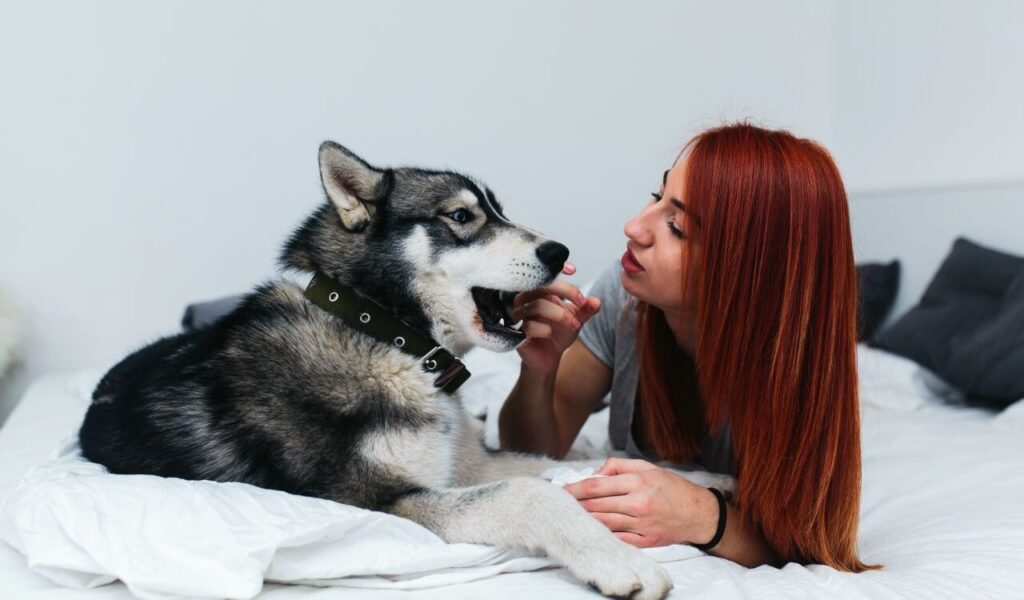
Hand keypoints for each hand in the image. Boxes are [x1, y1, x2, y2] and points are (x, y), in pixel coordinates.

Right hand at [512, 261, 600, 371]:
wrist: (548, 358)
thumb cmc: (559, 333)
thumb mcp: (577, 319)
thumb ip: (586, 309)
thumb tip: (597, 301)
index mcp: (539, 292)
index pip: (545, 274)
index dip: (556, 268)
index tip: (573, 270)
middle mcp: (525, 299)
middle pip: (542, 286)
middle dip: (566, 291)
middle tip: (582, 302)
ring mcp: (519, 315)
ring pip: (537, 305)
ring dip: (560, 314)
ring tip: (575, 325)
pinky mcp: (515, 332)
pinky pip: (530, 326)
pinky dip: (545, 330)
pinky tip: (551, 335)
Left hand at [563, 457, 718, 547]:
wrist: (699, 514)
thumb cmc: (672, 488)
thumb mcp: (648, 467)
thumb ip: (618, 466)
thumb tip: (595, 473)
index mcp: (637, 482)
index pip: (596, 485)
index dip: (575, 488)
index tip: (562, 490)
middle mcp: (638, 504)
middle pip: (596, 505)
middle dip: (575, 505)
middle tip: (560, 504)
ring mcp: (641, 525)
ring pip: (603, 523)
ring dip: (584, 520)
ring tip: (570, 517)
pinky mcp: (645, 541)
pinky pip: (617, 539)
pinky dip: (602, 535)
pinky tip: (590, 531)